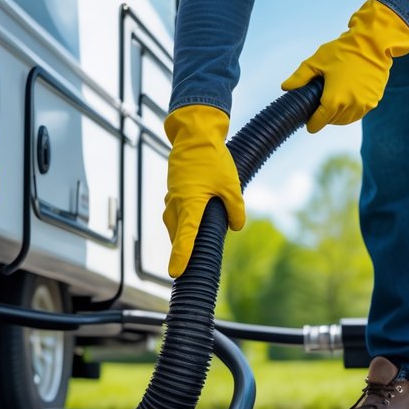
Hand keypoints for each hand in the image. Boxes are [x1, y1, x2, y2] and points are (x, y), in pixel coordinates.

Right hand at [163, 104, 245, 277]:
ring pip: (173, 224)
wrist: (194, 135)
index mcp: (190, 204)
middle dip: (181, 249)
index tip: (175, 273)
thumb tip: (236, 226)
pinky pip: (174, 211)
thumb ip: (235, 208)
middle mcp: (176, 203)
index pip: (185, 237)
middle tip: (186, 264)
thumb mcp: (231, 185)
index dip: (181, 257)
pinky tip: (193, 216)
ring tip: (191, 243)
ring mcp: (171, 196)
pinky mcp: (172, 190)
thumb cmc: (213, 159)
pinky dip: (181, 219)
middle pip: (177, 234)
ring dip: (181, 234)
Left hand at [282, 0, 408, 132]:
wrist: (373, 44)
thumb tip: (285, 88)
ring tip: (332, 100)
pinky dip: (350, 110)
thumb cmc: (344, 51)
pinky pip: (358, 113)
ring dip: (337, 115)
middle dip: (324, 116)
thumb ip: (299, 77)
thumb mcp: (316, 62)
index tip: (308, 120)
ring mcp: (364, 105)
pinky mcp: (374, 101)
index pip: (318, 123)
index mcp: (334, 100)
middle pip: (332, 121)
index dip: (311, 123)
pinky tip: (346, 98)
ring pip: (346, 119)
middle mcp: (350, 107)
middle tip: (319, 103)